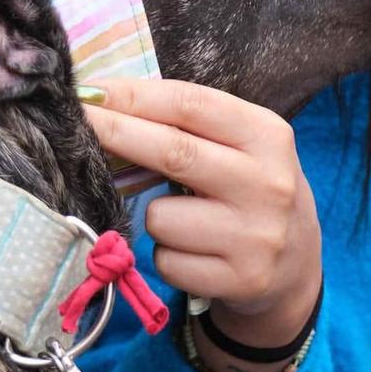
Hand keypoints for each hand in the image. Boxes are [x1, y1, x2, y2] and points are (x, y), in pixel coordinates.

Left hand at [81, 79, 323, 356]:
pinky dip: (167, 256)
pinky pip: (167, 262)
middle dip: (114, 134)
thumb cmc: (250, 190)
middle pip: (172, 151)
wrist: (297, 266)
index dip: (133, 96)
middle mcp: (267, 183)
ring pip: (160, 217)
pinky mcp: (240, 280)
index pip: (190, 104)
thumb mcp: (240, 147)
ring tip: (185, 220)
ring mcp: (255, 236)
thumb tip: (104, 105)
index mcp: (268, 135)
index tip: (89, 91)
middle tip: (72, 124)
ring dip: (154, 216)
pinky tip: (195, 252)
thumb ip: (187, 127)